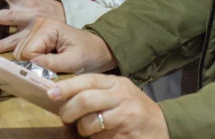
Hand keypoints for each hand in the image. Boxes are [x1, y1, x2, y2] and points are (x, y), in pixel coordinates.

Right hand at [13, 18, 116, 73]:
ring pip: (21, 53)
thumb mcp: (73, 62)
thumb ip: (51, 63)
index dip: (36, 66)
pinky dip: (35, 60)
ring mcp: (36, 29)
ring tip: (53, 62)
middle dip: (34, 64)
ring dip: (34, 63)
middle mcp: (38, 24)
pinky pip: (26, 52)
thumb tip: (30, 65)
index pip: (27, 52)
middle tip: (54, 66)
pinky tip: (48, 60)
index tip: (52, 70)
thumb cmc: (90, 54)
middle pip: (21, 52)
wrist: (98, 49)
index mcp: (47, 27)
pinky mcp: (37, 35)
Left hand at [49, 73, 168, 137]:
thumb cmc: (133, 109)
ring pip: (90, 123)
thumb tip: (63, 99)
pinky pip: (100, 138)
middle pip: (85, 100)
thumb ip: (95, 93)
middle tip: (65, 118)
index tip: (51, 94)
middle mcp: (121, 97)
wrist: (163, 126)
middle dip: (68, 111)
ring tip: (84, 130)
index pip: (87, 80)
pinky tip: (97, 137)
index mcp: (116, 83)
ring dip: (81, 130)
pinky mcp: (126, 135)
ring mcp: (125, 116)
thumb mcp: (117, 94)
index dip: (66, 87)